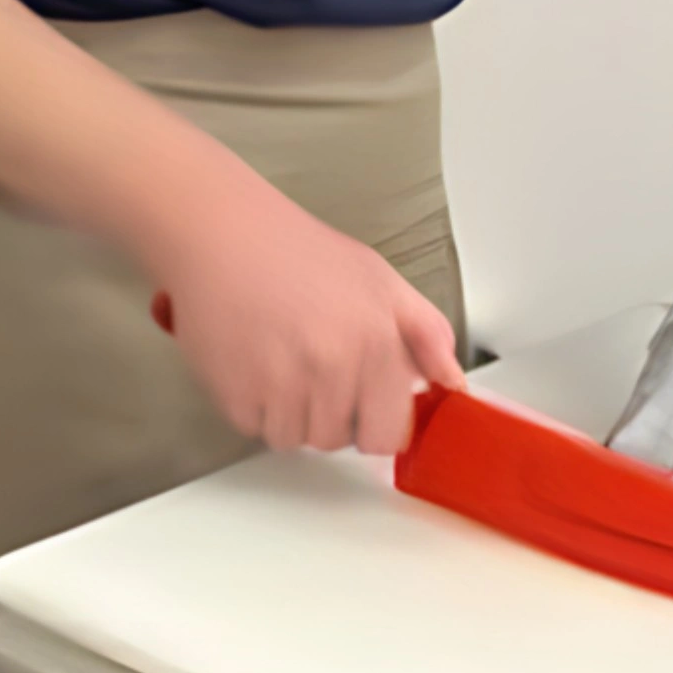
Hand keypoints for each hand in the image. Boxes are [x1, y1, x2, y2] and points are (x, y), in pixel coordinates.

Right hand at [146, 174, 463, 455]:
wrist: (221, 233)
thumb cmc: (296, 250)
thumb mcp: (380, 278)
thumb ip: (427, 332)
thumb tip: (451, 382)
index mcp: (376, 342)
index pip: (388, 433)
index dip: (376, 423)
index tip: (365, 409)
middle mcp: (332, 367)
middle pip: (338, 439)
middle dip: (331, 415)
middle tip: (315, 371)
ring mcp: (281, 383)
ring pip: (296, 439)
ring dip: (290, 413)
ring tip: (282, 363)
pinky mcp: (235, 391)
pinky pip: (254, 427)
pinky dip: (253, 406)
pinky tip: (254, 364)